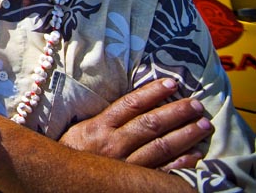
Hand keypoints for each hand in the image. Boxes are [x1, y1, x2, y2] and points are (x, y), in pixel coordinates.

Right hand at [59, 78, 212, 170]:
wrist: (61, 178)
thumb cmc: (72, 151)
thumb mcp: (81, 128)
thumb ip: (105, 117)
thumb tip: (133, 101)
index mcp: (100, 127)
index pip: (131, 104)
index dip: (153, 92)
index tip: (172, 83)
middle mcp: (114, 144)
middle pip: (150, 124)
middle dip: (176, 112)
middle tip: (197, 104)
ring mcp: (125, 164)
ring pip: (160, 147)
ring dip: (185, 135)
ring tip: (204, 125)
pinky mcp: (132, 181)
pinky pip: (161, 172)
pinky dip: (180, 164)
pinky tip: (195, 155)